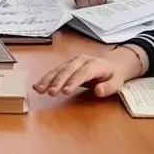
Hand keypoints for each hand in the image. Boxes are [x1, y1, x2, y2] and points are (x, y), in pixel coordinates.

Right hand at [33, 44, 147, 99]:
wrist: (111, 64)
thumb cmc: (113, 76)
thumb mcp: (117, 83)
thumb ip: (108, 87)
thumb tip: (98, 90)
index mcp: (95, 64)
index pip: (83, 73)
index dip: (73, 81)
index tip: (65, 91)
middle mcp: (81, 60)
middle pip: (68, 70)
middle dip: (58, 81)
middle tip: (50, 92)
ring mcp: (72, 62)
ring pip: (59, 70)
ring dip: (48, 80)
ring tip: (39, 89)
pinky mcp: (66, 66)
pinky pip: (55, 71)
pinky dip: (46, 78)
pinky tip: (37, 85)